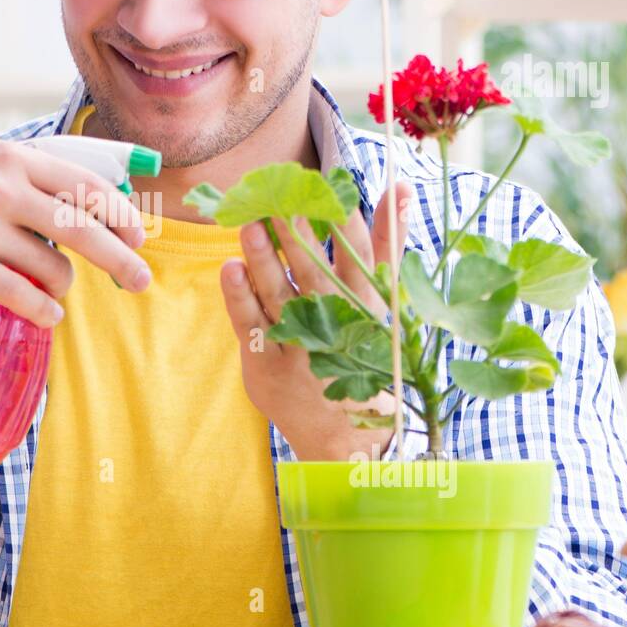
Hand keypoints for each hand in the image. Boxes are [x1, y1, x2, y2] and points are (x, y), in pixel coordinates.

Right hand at [0, 139, 150, 326]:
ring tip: (54, 287)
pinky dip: (43, 310)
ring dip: (64, 285)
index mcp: (13, 157)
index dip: (121, 216)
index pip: (86, 186)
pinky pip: (20, 296)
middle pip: (83, 229)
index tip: (139, 237)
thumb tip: (102, 204)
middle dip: (121, 259)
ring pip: (52, 268)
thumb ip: (37, 176)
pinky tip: (48, 314)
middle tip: (141, 280)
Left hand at [219, 182, 413, 460]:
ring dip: (263, 256)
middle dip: (293, 231)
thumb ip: (387, 246)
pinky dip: (239, 296)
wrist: (349, 441)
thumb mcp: (388, 304)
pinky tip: (230, 267)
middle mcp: (335, 325)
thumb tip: (397, 187)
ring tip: (248, 223)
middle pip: (311, 269)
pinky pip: (249, 324)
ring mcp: (299, 346)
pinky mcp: (267, 364)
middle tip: (276, 196)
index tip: (322, 185)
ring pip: (277, 292)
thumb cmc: (369, 359)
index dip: (339, 218)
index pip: (356, 255)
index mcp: (368, 308)